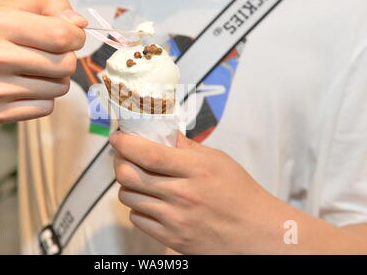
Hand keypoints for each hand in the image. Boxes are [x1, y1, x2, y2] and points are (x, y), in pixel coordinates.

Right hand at [0, 0, 86, 122]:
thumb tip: (80, 24)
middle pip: (65, 65)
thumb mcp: (16, 6)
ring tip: (37, 69)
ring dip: (57, 79)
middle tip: (51, 54)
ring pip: (60, 88)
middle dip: (67, 58)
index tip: (72, 36)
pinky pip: (46, 107)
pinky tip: (27, 85)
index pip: (61, 35)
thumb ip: (52, 5)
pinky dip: (45, 97)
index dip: (76, 36)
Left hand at [110, 131, 280, 253]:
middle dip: (119, 161)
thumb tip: (162, 134)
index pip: (148, 154)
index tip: (117, 137)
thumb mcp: (218, 160)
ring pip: (128, 197)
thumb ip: (188, 147)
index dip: (125, 143)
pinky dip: (137, 207)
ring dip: (128, 185)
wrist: (255, 233)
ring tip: (139, 179)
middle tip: (123, 156)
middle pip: (130, 175)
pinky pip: (136, 219)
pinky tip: (150, 201)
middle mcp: (182, 195)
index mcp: (196, 170)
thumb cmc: (240, 194)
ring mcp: (175, 219)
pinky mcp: (171, 238)